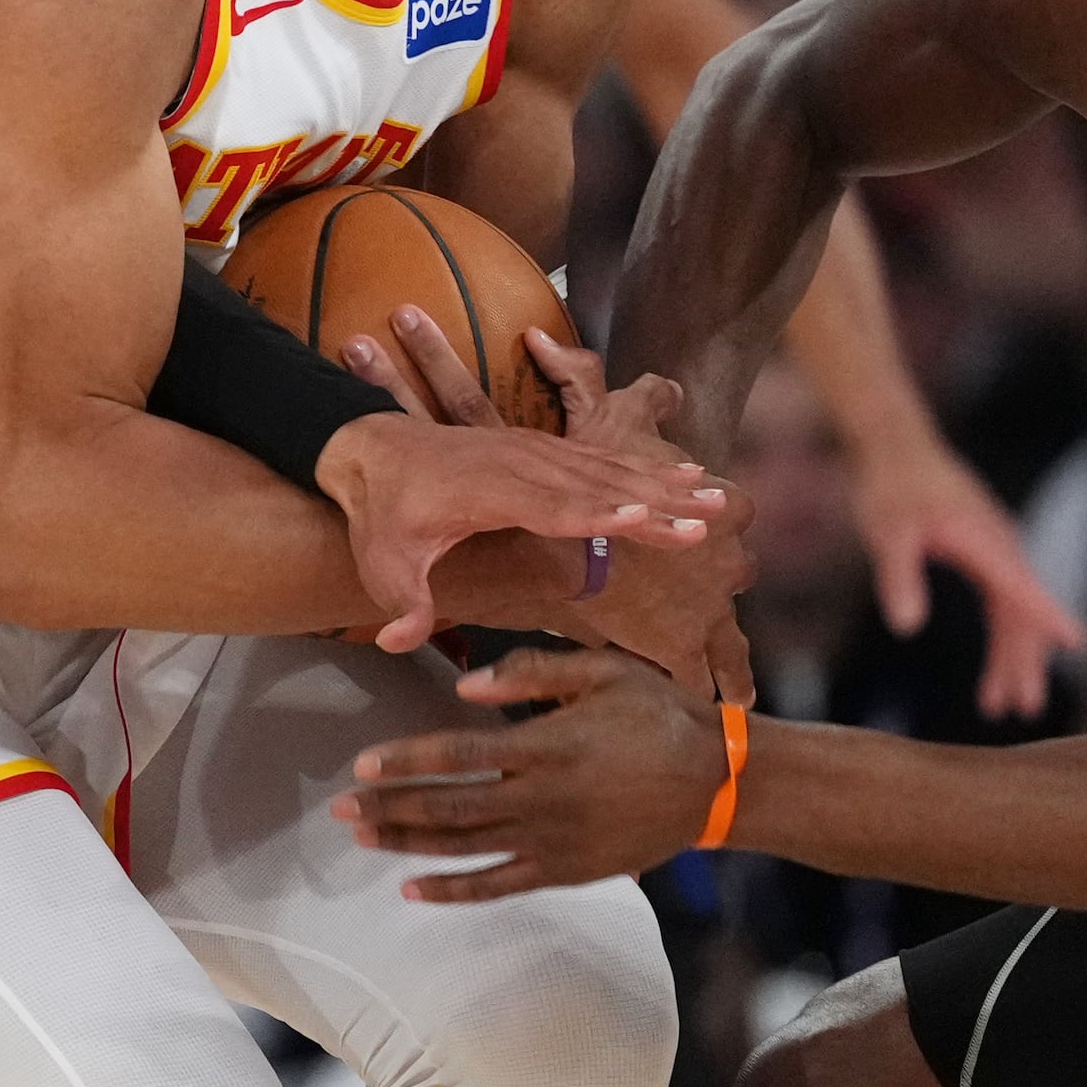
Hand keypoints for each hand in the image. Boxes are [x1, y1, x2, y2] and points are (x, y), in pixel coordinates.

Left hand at [313, 408, 720, 654]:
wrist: (368, 444)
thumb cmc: (379, 510)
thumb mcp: (383, 561)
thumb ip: (401, 603)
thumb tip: (398, 642)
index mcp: (492, 490)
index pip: (555, 505)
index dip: (602, 512)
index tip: (646, 517)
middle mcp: (523, 465)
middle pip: (601, 484)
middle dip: (659, 501)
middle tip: (713, 515)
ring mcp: (535, 452)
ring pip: (611, 468)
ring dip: (666, 483)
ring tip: (717, 496)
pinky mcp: (541, 449)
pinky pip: (602, 458)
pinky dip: (647, 466)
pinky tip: (686, 471)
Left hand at [333, 645, 724, 901]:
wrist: (720, 782)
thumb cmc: (658, 713)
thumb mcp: (603, 671)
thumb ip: (531, 672)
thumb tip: (464, 687)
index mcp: (547, 744)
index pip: (458, 752)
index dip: (406, 759)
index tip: (363, 762)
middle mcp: (544, 798)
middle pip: (449, 806)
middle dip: (390, 807)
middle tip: (340, 808)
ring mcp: (555, 840)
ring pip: (466, 848)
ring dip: (408, 844)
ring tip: (362, 837)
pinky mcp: (568, 870)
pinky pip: (500, 886)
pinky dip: (454, 891)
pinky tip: (413, 889)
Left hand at [851, 431, 1085, 718]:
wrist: (894, 448)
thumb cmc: (891, 488)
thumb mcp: (887, 534)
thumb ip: (898, 577)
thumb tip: (906, 627)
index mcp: (984, 541)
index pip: (1021, 586)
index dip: (1048, 614)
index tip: (1077, 642)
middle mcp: (1000, 546)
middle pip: (1023, 611)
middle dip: (1025, 660)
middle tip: (1024, 708)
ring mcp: (996, 549)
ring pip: (1015, 612)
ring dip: (1013, 657)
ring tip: (998, 705)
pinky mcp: (986, 553)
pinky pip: (1005, 603)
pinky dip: (1004, 636)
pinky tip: (997, 664)